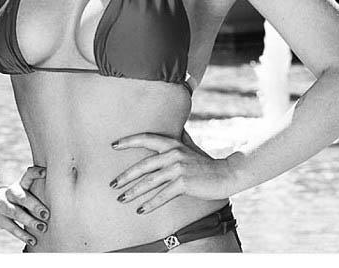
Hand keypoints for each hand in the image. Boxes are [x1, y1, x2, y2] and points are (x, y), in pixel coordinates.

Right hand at [0, 165, 49, 248]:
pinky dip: (23, 235)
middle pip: (21, 196)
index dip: (36, 172)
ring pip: (15, 212)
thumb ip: (40, 191)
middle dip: (34, 205)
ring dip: (30, 221)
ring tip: (43, 228)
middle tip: (47, 214)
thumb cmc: (19, 199)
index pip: (28, 175)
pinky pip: (11, 227)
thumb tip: (64, 194)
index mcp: (20, 184)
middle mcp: (10, 192)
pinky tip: (33, 240)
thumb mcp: (26, 192)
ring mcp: (2, 205)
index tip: (46, 172)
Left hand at [109, 132, 233, 214]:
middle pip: (143, 165)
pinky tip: (140, 210)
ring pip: (150, 181)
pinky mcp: (183, 183)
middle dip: (126, 176)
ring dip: (133, 192)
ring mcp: (178, 168)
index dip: (128, 141)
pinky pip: (162, 195)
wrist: (226, 174)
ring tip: (121, 199)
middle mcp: (173, 153)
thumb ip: (180, 137)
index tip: (113, 145)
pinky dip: (150, 204)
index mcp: (172, 143)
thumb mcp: (190, 146)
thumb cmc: (205, 162)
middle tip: (112, 184)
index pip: (145, 138)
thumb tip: (175, 127)